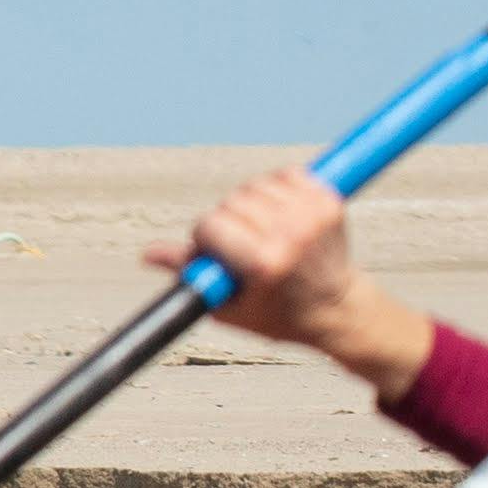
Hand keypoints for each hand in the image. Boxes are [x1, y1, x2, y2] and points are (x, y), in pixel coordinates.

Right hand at [140, 168, 431, 393]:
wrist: (338, 310)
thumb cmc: (276, 313)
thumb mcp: (226, 305)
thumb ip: (188, 273)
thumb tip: (149, 254)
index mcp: (264, 264)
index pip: (210, 224)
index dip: (205, 240)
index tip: (217, 255)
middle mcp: (291, 236)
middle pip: (232, 202)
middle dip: (228, 221)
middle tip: (242, 245)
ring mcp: (313, 216)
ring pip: (257, 185)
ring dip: (251, 203)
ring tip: (262, 228)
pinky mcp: (329, 202)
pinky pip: (288, 174)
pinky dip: (278, 187)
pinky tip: (280, 211)